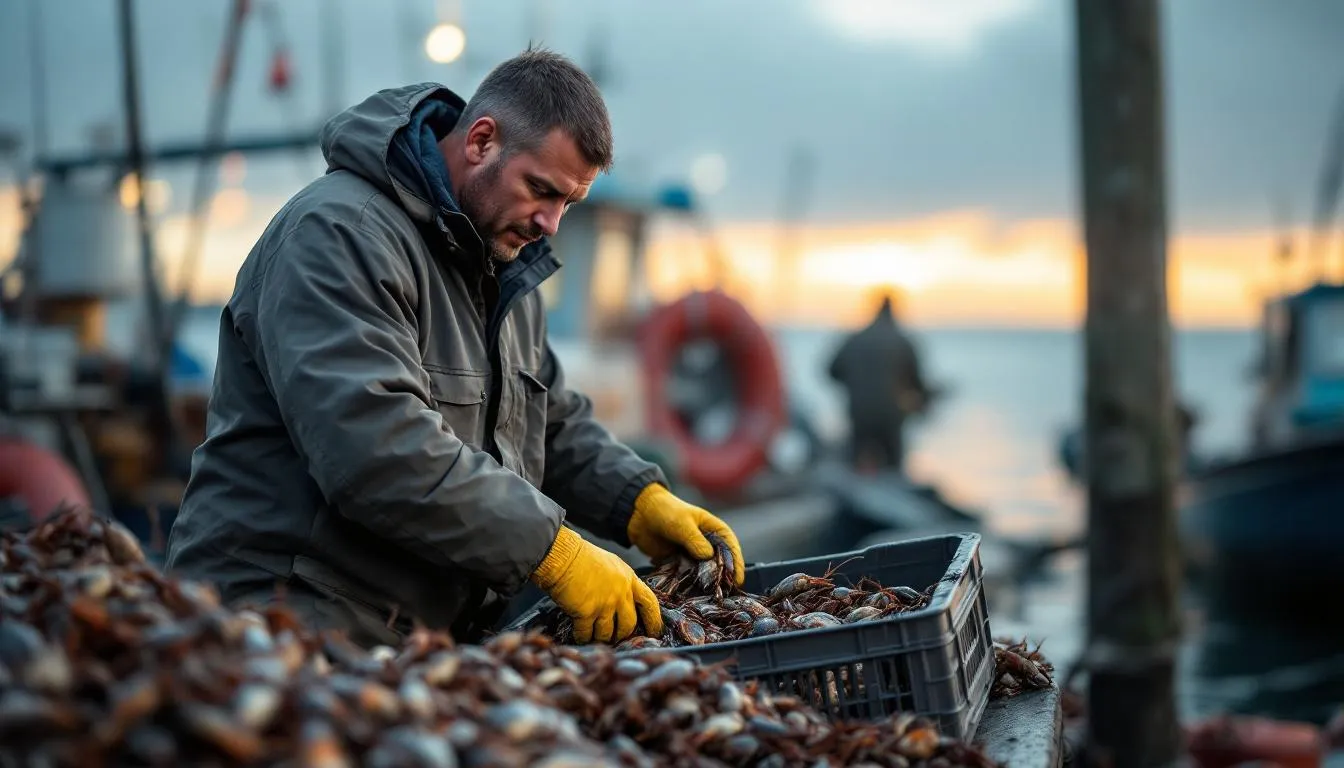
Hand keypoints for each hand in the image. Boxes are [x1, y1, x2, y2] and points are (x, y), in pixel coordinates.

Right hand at [530, 526, 662, 643]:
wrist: (562, 555)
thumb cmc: (581, 556)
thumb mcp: (611, 564)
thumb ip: (620, 582)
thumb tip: (622, 599)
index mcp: (628, 579)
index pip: (649, 602)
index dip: (654, 620)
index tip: (655, 632)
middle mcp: (620, 593)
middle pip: (629, 624)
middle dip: (622, 634)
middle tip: (615, 638)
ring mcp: (605, 604)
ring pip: (608, 633)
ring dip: (601, 638)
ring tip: (594, 637)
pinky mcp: (587, 612)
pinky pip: (587, 634)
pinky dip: (583, 637)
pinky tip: (579, 636)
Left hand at [627, 484, 744, 585]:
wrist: (640, 514)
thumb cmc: (666, 511)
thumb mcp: (682, 524)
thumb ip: (694, 539)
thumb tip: (708, 556)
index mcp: (714, 530)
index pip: (731, 548)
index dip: (736, 564)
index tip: (737, 580)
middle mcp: (707, 545)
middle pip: (720, 565)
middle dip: (722, 579)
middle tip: (723, 595)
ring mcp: (693, 556)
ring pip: (704, 574)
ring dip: (705, 585)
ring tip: (708, 600)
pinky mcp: (680, 564)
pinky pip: (688, 578)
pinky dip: (689, 586)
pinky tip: (690, 596)